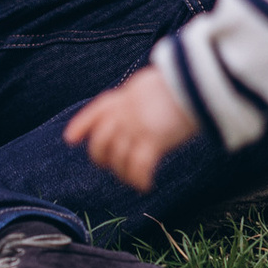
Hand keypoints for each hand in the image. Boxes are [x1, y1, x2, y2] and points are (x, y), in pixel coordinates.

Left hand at [65, 63, 195, 191]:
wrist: (197, 81)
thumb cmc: (181, 82)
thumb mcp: (150, 85)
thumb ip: (136, 98)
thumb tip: (133, 105)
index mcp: (124, 97)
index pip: (96, 111)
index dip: (81, 125)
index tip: (70, 139)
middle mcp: (126, 113)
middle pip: (100, 141)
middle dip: (100, 157)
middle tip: (109, 165)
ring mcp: (138, 127)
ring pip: (118, 158)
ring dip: (123, 173)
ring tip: (132, 179)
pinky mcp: (154, 140)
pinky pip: (139, 167)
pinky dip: (140, 179)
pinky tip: (145, 186)